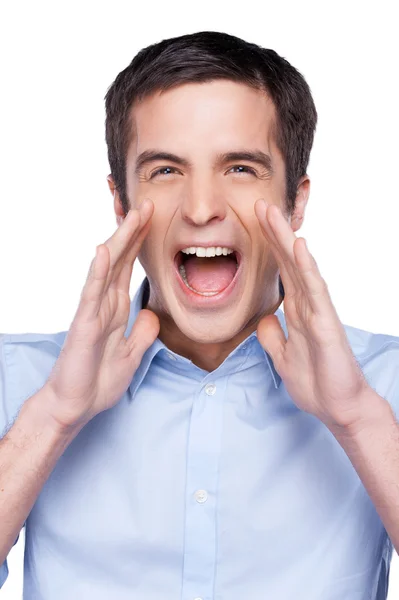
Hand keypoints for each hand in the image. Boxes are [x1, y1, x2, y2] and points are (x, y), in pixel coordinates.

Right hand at [44, 198, 159, 430]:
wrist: (76, 407)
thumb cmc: (97, 381)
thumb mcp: (131, 354)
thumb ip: (142, 332)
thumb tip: (152, 313)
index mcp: (116, 310)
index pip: (129, 269)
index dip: (141, 244)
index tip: (154, 220)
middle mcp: (104, 304)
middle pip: (121, 260)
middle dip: (134, 232)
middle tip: (147, 203)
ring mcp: (93, 311)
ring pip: (108, 268)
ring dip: (121, 241)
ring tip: (133, 214)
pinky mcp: (84, 324)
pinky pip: (93, 293)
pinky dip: (99, 271)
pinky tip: (105, 250)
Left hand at [254, 199, 368, 429]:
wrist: (337, 408)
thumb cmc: (316, 383)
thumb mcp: (282, 358)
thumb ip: (274, 337)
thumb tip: (264, 319)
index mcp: (297, 311)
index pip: (280, 272)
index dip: (267, 247)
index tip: (252, 223)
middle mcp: (308, 305)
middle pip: (288, 262)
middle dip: (274, 232)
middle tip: (259, 204)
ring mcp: (318, 311)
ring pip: (301, 268)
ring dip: (287, 240)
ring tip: (273, 214)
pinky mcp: (326, 324)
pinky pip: (315, 291)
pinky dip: (307, 267)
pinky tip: (299, 246)